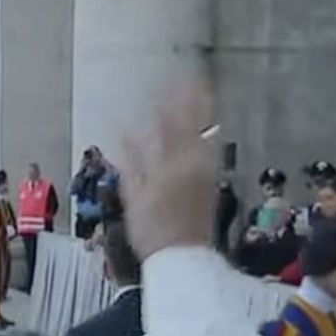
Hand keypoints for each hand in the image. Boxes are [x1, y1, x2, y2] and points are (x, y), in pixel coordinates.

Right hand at [122, 78, 215, 261]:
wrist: (181, 259)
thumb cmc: (152, 231)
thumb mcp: (134, 196)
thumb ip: (131, 160)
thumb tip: (124, 130)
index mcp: (170, 163)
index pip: (171, 123)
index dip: (174, 100)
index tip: (175, 77)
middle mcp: (191, 164)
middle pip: (192, 123)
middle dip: (194, 98)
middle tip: (197, 76)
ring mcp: (204, 173)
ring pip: (204, 134)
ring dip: (202, 113)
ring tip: (203, 92)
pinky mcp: (210, 184)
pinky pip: (208, 151)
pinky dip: (205, 136)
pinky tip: (206, 129)